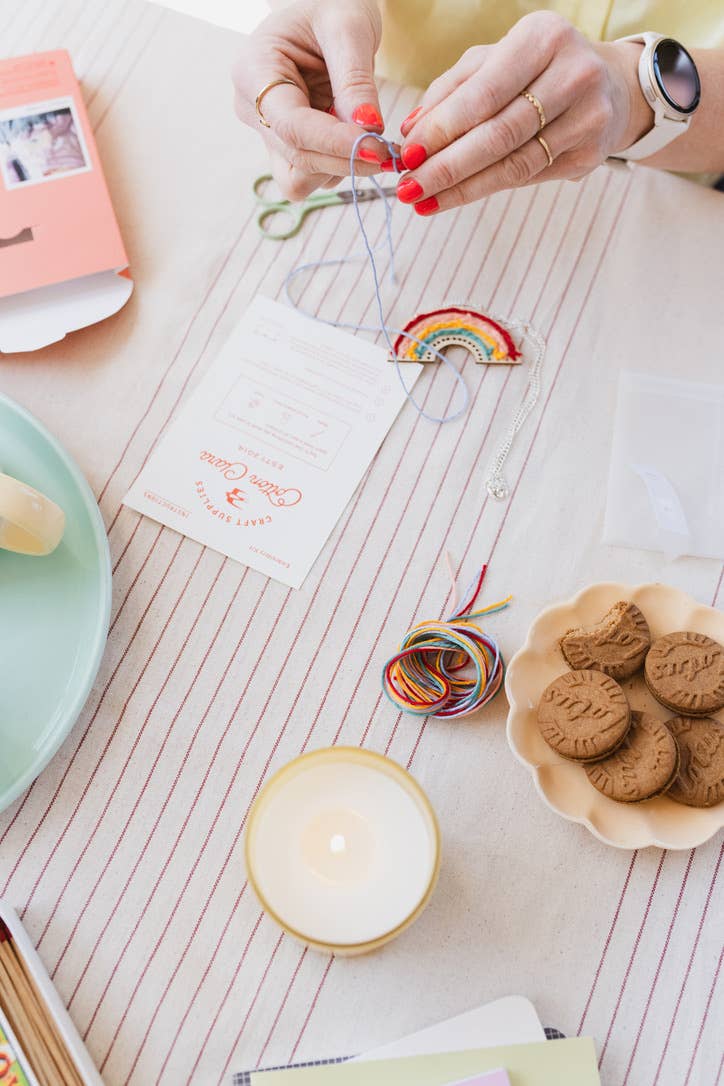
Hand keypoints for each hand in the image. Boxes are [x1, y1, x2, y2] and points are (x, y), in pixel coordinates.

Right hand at [233, 0, 395, 199]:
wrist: (324, 8)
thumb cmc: (331, 4)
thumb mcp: (348, 26)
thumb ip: (356, 79)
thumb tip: (368, 129)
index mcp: (254, 70)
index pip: (291, 125)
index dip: (333, 143)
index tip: (375, 148)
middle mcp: (252, 107)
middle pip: (296, 159)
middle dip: (344, 161)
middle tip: (389, 154)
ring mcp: (268, 131)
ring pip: (300, 178)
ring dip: (340, 168)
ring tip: (371, 140)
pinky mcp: (287, 147)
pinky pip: (312, 174)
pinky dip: (339, 166)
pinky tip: (358, 140)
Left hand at [394, 11, 651, 213]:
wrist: (610, 85)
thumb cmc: (539, 69)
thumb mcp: (496, 60)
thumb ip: (452, 89)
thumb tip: (410, 130)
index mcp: (543, 38)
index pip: (485, 93)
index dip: (443, 129)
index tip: (407, 155)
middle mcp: (573, 74)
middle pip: (499, 134)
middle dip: (447, 167)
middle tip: (409, 189)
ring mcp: (589, 116)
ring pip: (514, 164)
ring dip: (463, 188)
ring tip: (425, 201)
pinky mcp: (592, 154)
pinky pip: (529, 177)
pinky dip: (487, 189)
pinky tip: (456, 197)